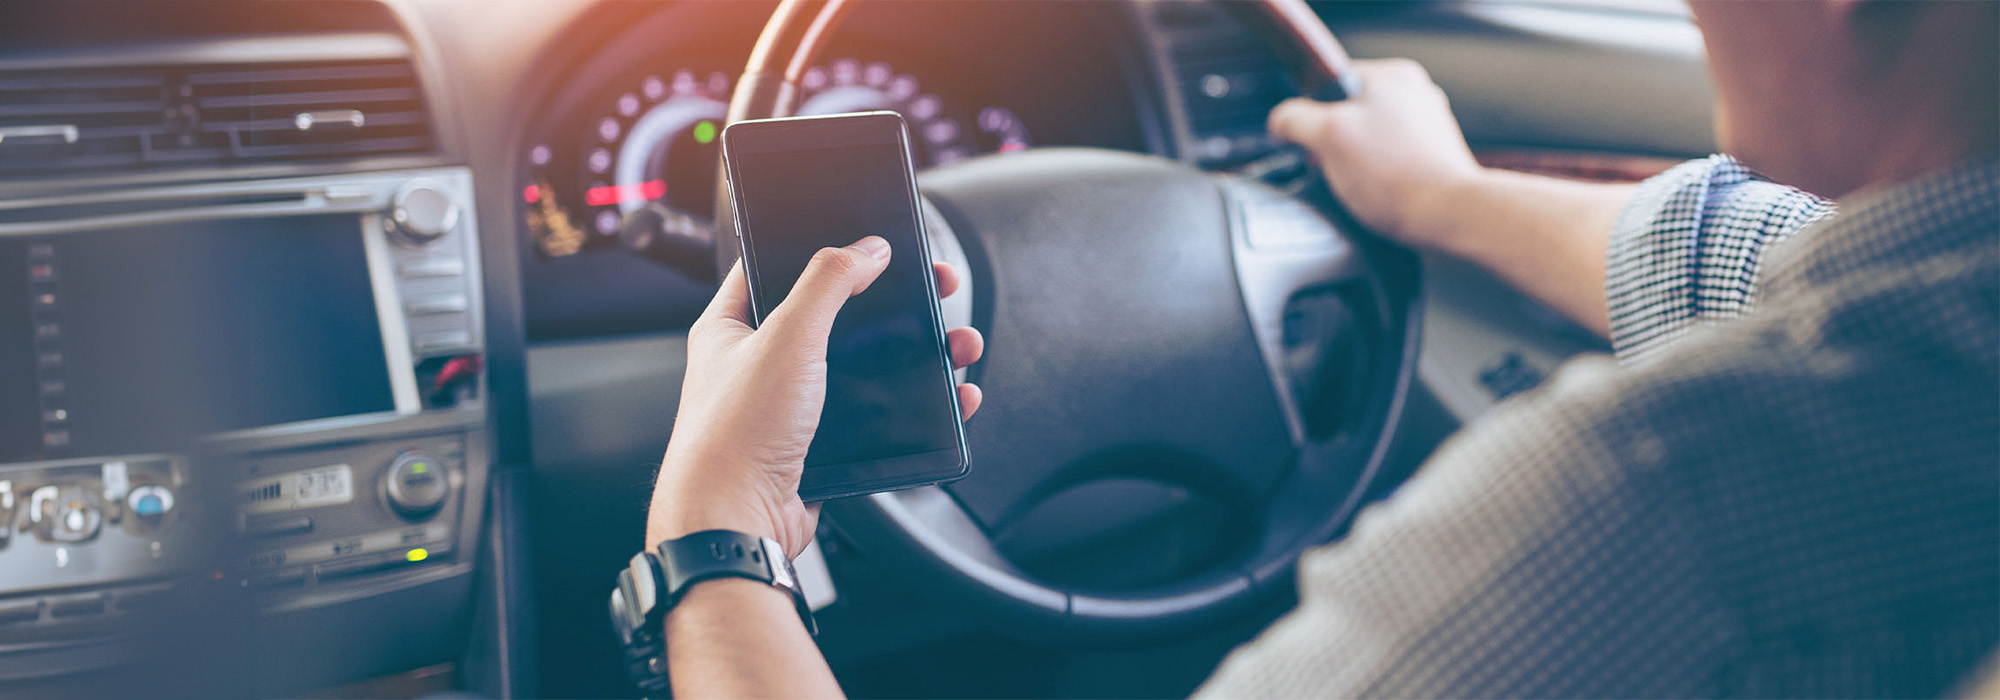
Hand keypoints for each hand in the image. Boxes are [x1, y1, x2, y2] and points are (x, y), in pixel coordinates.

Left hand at [646, 236, 985, 557]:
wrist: (737, 524)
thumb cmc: (736, 435)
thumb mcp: (787, 336)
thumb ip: (828, 281)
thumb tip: (866, 248)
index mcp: (732, 326)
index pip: (776, 266)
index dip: (826, 247)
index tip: (872, 239)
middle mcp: (759, 362)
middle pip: (840, 315)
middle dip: (896, 303)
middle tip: (938, 290)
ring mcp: (792, 406)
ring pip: (867, 367)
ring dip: (919, 355)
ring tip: (959, 344)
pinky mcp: (821, 446)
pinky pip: (878, 416)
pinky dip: (916, 406)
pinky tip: (950, 395)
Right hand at [1268, 58, 1488, 252]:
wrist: (1448, 217)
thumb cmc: (1396, 177)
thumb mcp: (1328, 135)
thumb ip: (1296, 119)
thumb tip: (1281, 120)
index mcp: (1393, 75)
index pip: (1330, 83)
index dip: (1312, 114)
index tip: (1313, 142)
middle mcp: (1415, 95)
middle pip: (1346, 114)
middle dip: (1334, 144)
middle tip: (1340, 166)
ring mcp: (1426, 127)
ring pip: (1366, 141)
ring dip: (1355, 164)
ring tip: (1365, 184)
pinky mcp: (1431, 158)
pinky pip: (1387, 163)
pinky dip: (1377, 179)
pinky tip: (1381, 194)